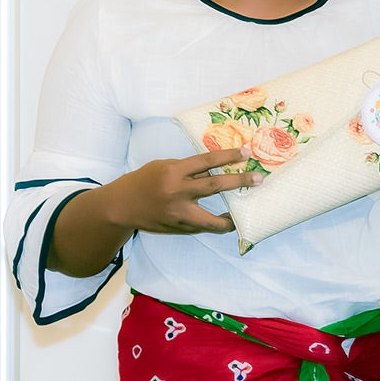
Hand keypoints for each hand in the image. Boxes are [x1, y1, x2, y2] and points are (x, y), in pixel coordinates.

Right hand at [104, 146, 262, 234]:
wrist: (121, 206)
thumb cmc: (143, 180)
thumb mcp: (164, 166)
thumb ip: (187, 168)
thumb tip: (214, 169)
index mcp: (174, 171)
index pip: (207, 161)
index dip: (228, 156)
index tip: (246, 153)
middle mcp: (177, 191)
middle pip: (215, 186)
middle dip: (239, 182)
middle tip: (258, 179)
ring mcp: (178, 213)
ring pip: (211, 219)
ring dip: (229, 218)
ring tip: (243, 215)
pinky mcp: (178, 227)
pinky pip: (201, 226)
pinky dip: (214, 223)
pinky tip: (224, 220)